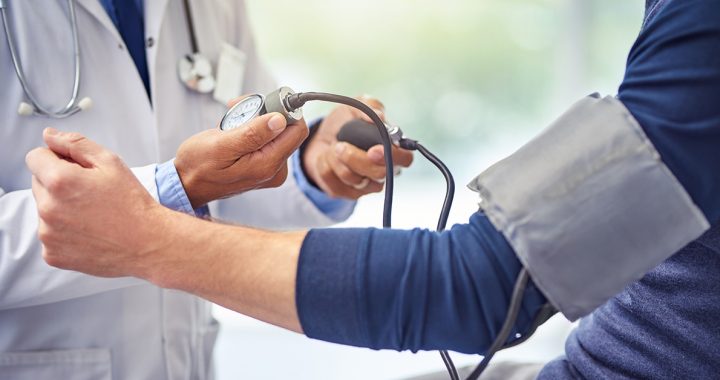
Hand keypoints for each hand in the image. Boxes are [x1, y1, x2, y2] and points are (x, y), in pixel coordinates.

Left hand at [25, 128, 173, 278]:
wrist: (148, 243)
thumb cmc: (132, 203)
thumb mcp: (110, 162)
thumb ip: (75, 144)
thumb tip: (48, 136)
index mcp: (60, 181)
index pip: (34, 157)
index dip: (56, 158)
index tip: (75, 169)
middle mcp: (48, 209)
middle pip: (38, 183)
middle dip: (58, 183)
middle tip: (90, 193)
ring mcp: (48, 235)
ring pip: (43, 209)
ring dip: (59, 207)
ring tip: (92, 214)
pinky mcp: (52, 255)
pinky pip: (49, 234)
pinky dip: (63, 231)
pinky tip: (88, 231)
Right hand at [175, 98, 308, 207]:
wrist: (187, 184)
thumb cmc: (198, 166)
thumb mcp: (221, 145)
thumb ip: (252, 133)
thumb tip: (280, 119)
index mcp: (268, 164)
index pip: (297, 130)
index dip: (284, 110)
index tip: (261, 103)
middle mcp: (275, 169)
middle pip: (287, 129)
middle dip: (265, 112)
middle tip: (237, 109)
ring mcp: (270, 169)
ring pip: (276, 131)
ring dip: (254, 119)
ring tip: (230, 123)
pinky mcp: (264, 166)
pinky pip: (267, 140)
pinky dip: (251, 129)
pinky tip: (234, 131)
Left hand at [302, 97, 413, 198]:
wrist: (321, 138)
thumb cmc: (345, 122)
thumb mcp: (355, 107)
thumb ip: (370, 108)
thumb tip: (380, 118)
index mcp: (392, 149)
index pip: (405, 159)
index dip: (392, 156)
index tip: (373, 149)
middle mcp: (383, 170)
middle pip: (379, 174)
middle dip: (356, 159)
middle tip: (339, 145)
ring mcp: (367, 185)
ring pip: (355, 180)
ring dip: (336, 160)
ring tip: (332, 147)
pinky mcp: (348, 194)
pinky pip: (336, 185)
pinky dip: (325, 168)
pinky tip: (326, 158)